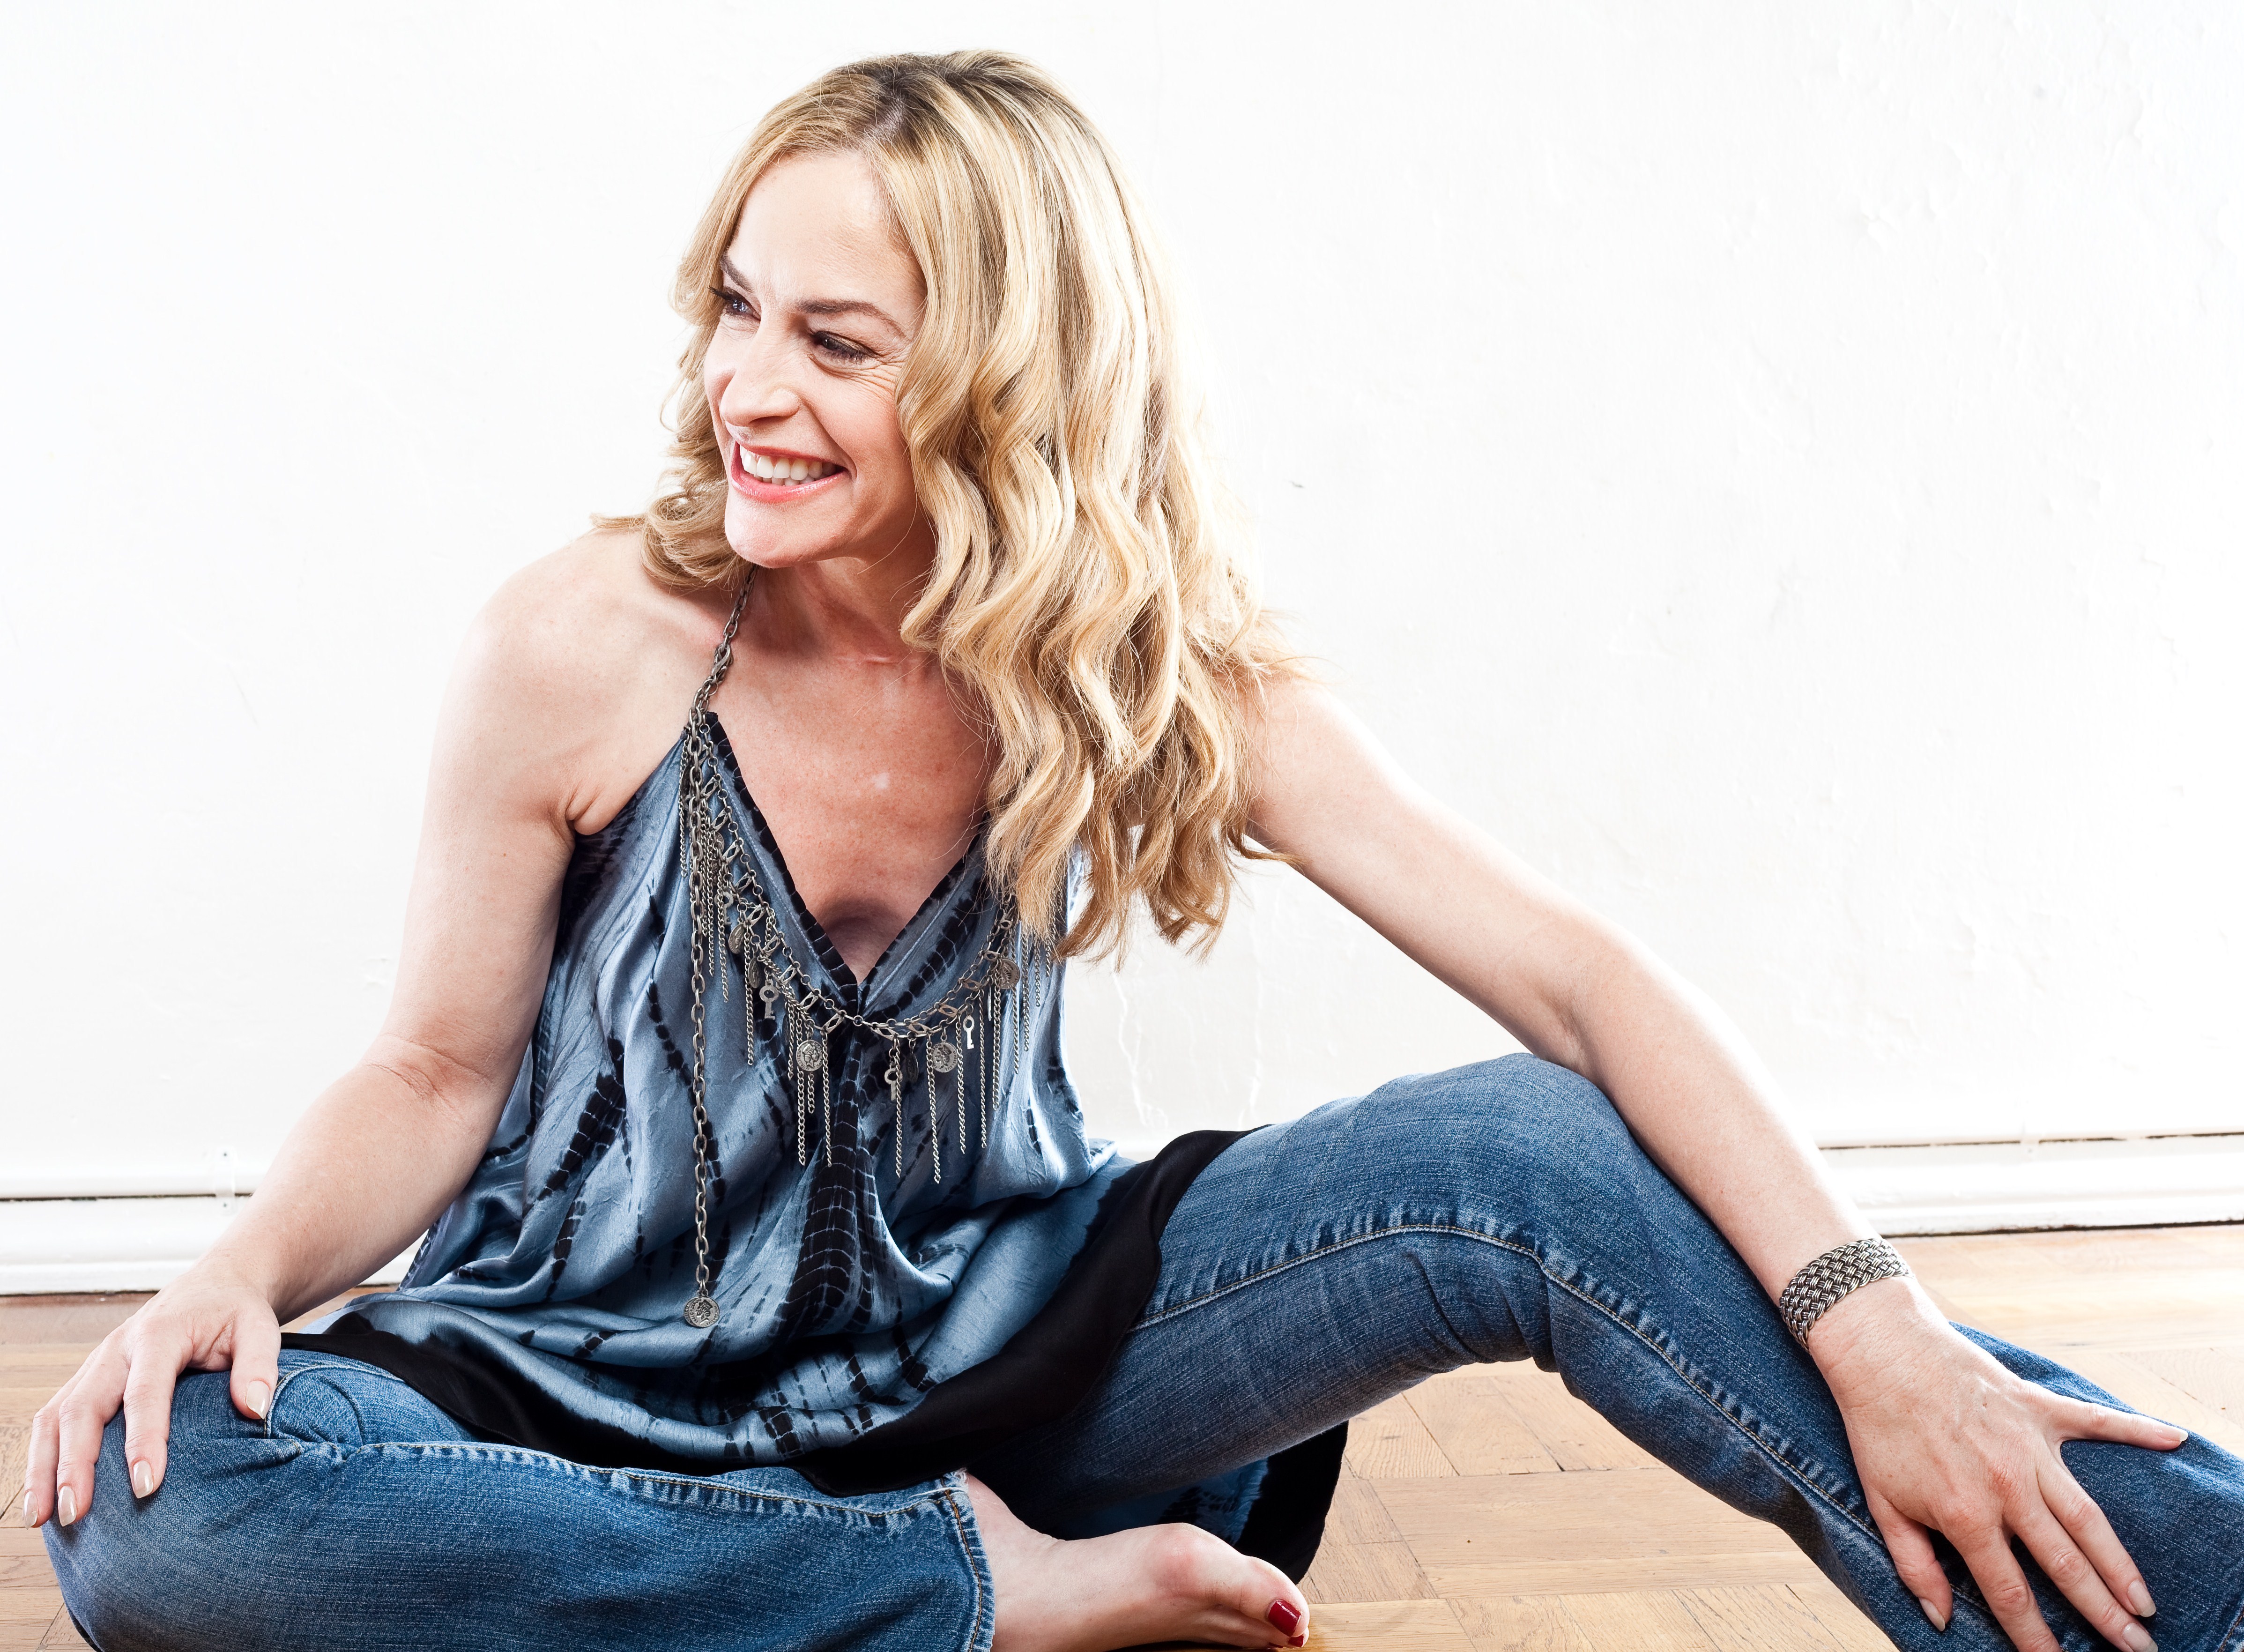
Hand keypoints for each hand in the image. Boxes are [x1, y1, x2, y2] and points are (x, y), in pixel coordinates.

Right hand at [21, 1261, 280, 1529]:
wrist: (213, 1285)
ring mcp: (97, 1364)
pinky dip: (42, 1456)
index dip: (143, 1440)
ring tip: (42, 1517)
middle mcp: (117, 1350)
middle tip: (77, 1514)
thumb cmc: (235, 1311)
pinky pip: (54, 1418)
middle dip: (74, 1463)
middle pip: (82, 1407)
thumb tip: (256, 1409)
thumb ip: (259, 1365)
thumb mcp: (260, 1327)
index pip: (144, 1392)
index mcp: (159, 1335)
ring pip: (55, 1416)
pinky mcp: (89, 1378)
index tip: (145, 1487)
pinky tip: (44, 1496)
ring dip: (43, 1466)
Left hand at [1811, 1279, 2183, 1651]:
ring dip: (2121, 1563)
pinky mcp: (2038, 1408)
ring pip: (2088, 1516)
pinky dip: (2138, 1429)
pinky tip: (2175, 1440)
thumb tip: (1939, 1618)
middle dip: (2103, 1613)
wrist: (1880, 1352)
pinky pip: (2098, 1422)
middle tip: (2137, 1648)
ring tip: (2144, 1603)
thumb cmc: (1878, 1431)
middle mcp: (2007, 1487)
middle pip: (2066, 1564)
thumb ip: (1915, 1565)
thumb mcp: (1883, 1504)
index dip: (2036, 1638)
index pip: (2011, 1594)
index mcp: (1966, 1515)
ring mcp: (2029, 1447)